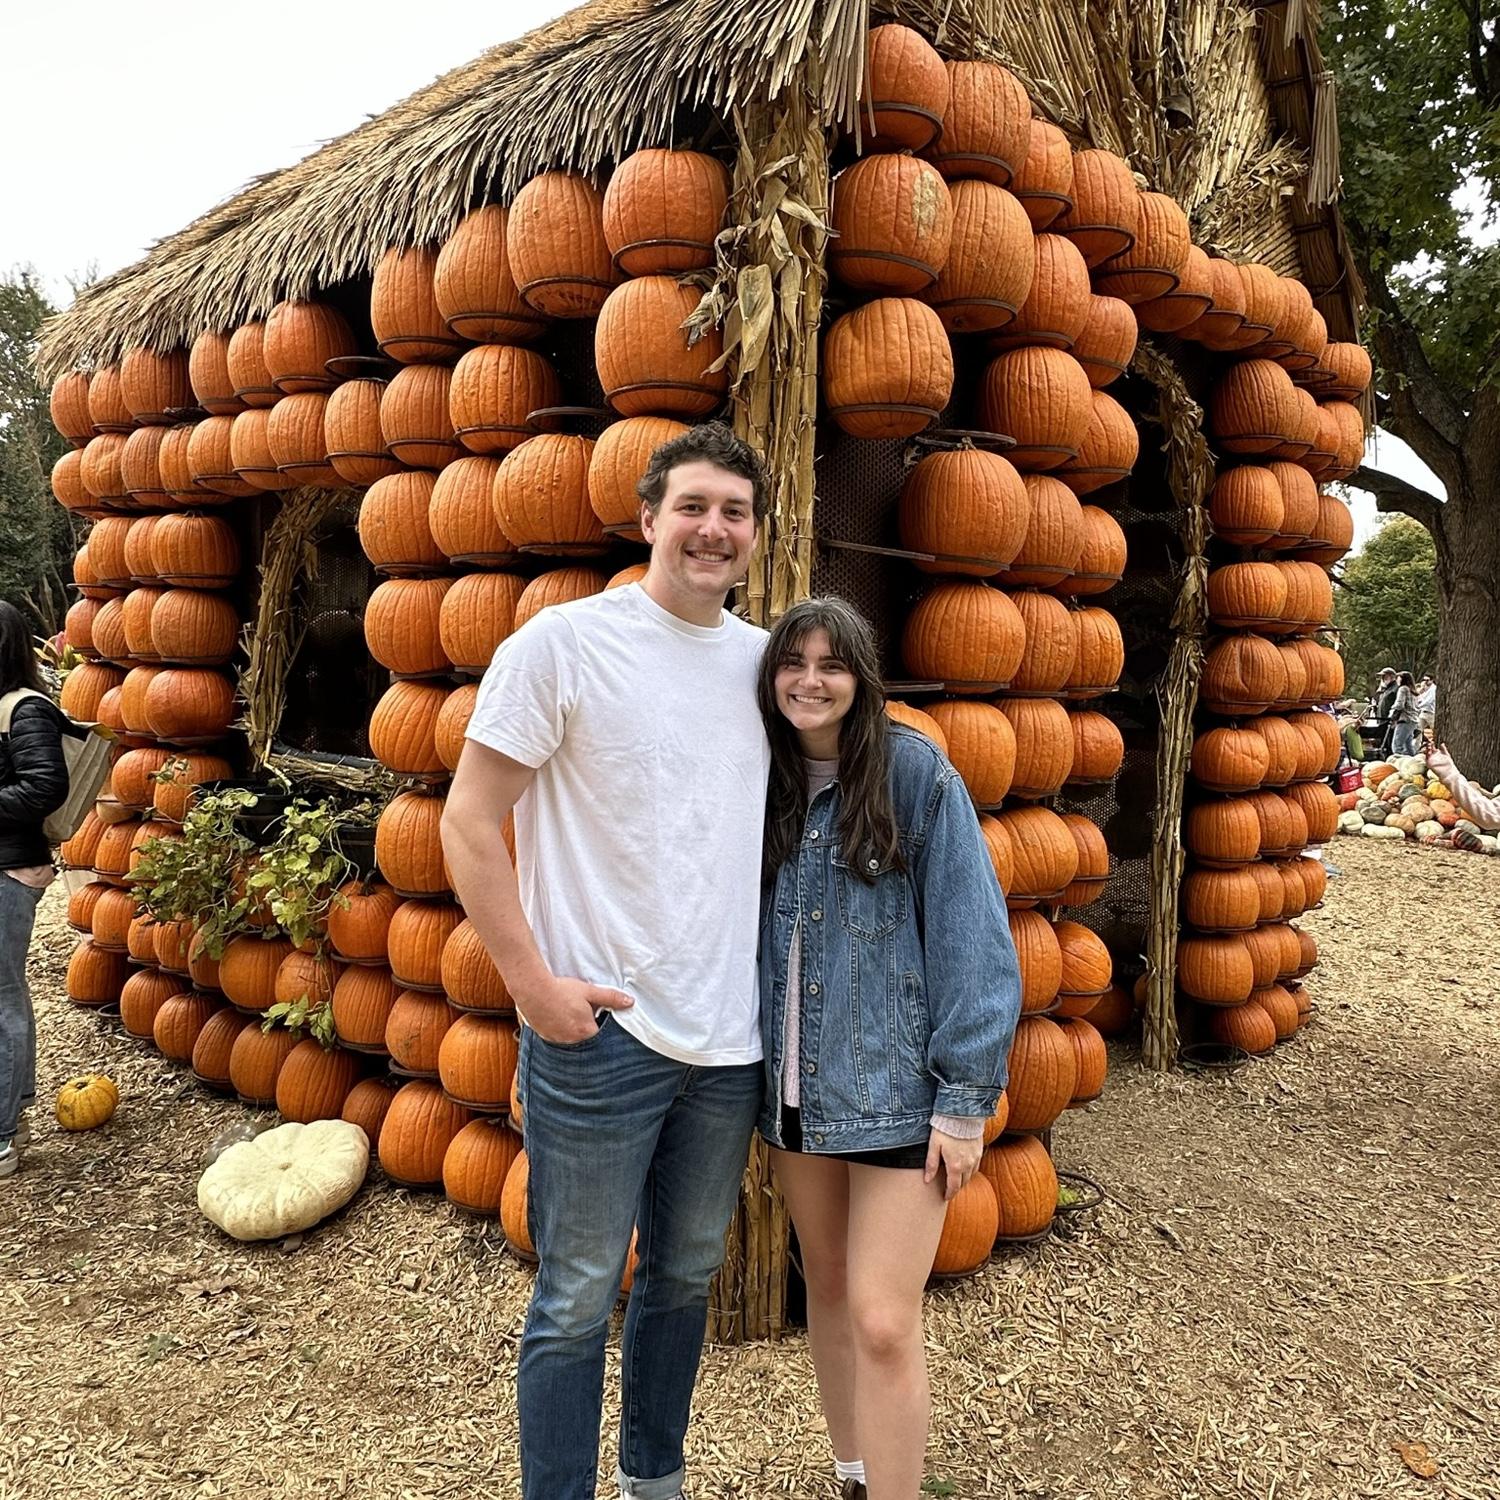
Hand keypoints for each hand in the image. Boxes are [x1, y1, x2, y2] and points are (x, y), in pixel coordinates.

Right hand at [514, 974, 632, 1044]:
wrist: (533, 990)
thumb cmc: (562, 990)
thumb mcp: (589, 991)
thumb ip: (610, 998)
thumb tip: (630, 1002)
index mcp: (587, 1031)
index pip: (602, 1036)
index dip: (602, 1027)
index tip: (599, 1019)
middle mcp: (573, 1041)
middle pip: (587, 1041)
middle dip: (588, 1031)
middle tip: (583, 1016)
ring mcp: (558, 1042)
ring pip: (572, 1042)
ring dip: (574, 1033)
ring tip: (570, 1017)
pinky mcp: (546, 1039)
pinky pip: (559, 1041)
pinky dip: (561, 1033)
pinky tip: (559, 1021)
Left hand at [924, 1128, 982, 1201]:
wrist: (962, 1114)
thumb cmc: (945, 1128)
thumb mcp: (934, 1145)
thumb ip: (931, 1164)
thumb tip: (927, 1180)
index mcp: (955, 1166)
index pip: (953, 1187)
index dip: (949, 1194)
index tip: (945, 1197)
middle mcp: (968, 1164)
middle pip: (963, 1183)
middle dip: (956, 1188)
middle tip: (949, 1189)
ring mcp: (975, 1158)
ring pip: (971, 1175)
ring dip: (964, 1180)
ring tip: (956, 1179)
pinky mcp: (980, 1150)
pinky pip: (976, 1166)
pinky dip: (970, 1170)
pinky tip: (965, 1167)